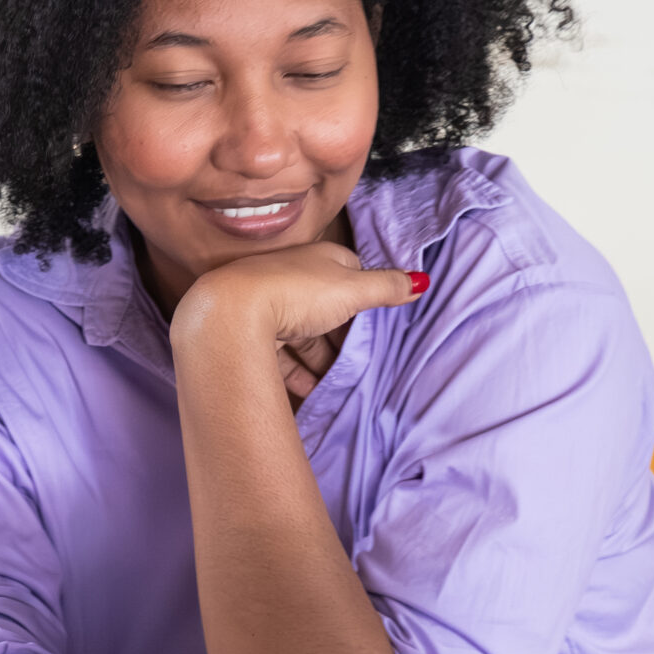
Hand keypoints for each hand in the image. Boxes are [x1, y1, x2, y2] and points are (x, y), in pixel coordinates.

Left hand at [170, 240, 424, 401]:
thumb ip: (386, 288)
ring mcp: (267, 306)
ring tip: (338, 384)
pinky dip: (296, 375)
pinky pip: (279, 358)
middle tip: (361, 363)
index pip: (349, 275)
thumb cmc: (296, 293)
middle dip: (340, 337)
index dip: (363, 298)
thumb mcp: (352, 290)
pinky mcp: (250, 334)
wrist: (231, 313)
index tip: (376, 324)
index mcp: (318, 260)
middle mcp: (290, 278)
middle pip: (324, 310)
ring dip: (319, 361)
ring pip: (301, 336)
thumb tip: (422, 280)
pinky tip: (311, 393)